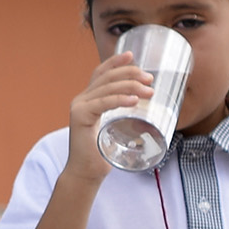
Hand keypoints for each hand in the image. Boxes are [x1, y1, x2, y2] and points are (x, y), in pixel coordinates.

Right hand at [65, 49, 157, 182]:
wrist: (86, 172)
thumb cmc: (103, 153)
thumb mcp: (115, 128)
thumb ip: (124, 117)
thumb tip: (149, 111)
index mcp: (88, 99)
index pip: (100, 73)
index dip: (115, 62)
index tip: (132, 55)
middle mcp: (81, 99)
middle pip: (106, 77)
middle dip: (131, 74)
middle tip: (150, 80)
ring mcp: (78, 107)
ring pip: (107, 88)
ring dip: (131, 86)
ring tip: (149, 92)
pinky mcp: (79, 118)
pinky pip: (102, 103)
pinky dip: (118, 99)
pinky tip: (133, 100)